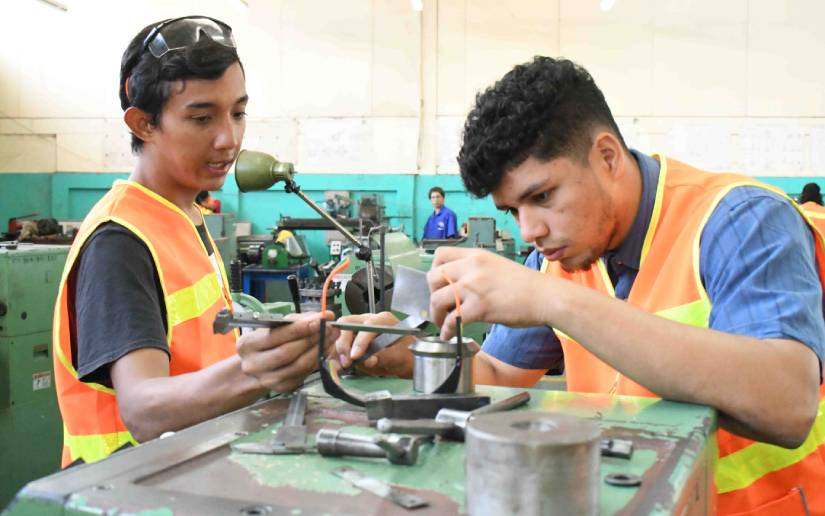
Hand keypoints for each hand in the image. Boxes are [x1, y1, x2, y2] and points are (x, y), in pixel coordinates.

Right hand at [236, 311, 337, 391]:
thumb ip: (298, 320)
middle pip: (287, 353)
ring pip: (298, 366)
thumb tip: (325, 316)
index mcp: (248, 345)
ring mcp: (268, 379)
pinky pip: (304, 373)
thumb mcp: (275, 327)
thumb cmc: (268, 341)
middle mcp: (254, 365)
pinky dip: (317, 360)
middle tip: (330, 328)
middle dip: (312, 339)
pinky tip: (326, 349)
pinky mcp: (282, 387)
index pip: (276, 336)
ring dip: (319, 350)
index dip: (300, 328)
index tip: (320, 319)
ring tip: (332, 337)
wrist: (256, 367)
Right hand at [333, 312, 414, 377]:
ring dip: (338, 349)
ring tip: (343, 365)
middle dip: (343, 342)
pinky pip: (341, 345)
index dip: (360, 341)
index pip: (368, 325)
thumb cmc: (409, 355)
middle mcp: (369, 321)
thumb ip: (386, 356)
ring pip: (341, 333)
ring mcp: (359, 330)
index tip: (355, 356)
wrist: (408, 361)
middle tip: (346, 360)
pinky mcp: (353, 341)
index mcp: (384, 320)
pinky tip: (339, 366)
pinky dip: (337, 355)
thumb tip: (369, 360)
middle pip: (348, 323)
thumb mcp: (402, 357)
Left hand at [428, 247, 551, 338]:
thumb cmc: (525, 284)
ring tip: (441, 323)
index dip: (434, 270)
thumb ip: (475, 270)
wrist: (544, 296)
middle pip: (433, 277)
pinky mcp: (479, 307)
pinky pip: (452, 320)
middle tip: (439, 306)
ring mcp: (474, 287)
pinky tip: (449, 335)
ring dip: (436, 314)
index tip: (439, 284)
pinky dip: (447, 330)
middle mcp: (471, 268)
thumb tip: (458, 284)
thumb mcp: (496, 265)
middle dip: (432, 294)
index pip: (439, 254)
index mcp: (475, 255)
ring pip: (437, 299)